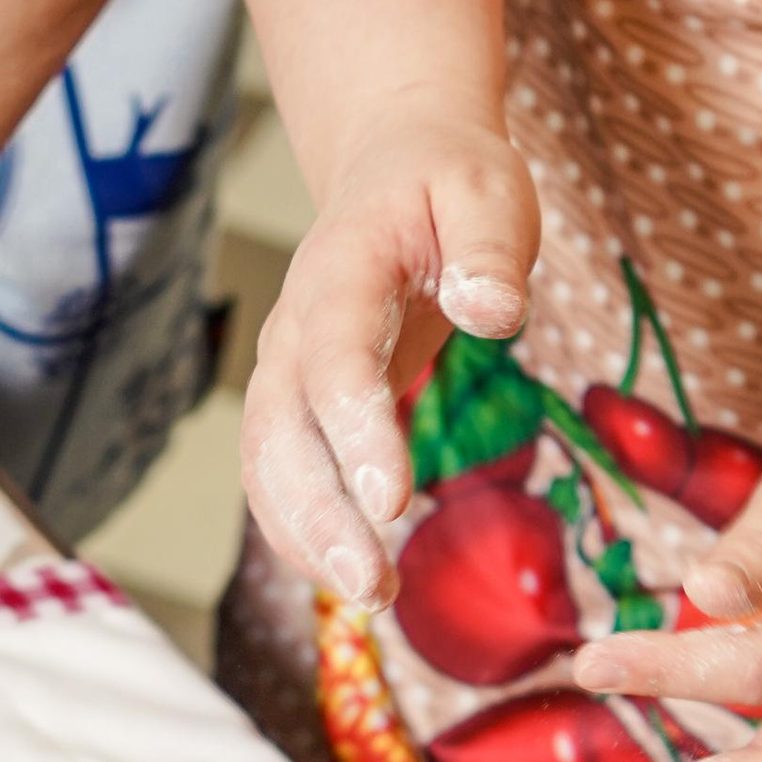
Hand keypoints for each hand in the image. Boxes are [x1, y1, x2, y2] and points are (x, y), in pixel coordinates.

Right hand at [240, 113, 537, 602]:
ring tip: (374, 597)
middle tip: (376, 585)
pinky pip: (278, 478)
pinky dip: (304, 534)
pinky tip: (352, 578)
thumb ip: (489, 250)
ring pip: (269, 466)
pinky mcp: (297, 405)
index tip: (393, 501)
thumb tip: (492, 311)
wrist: (393, 164)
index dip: (356, 432)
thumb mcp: (487, 191)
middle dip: (322, 515)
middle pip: (283, 433)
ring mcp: (285, 370)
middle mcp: (294, 329)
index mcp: (340, 273)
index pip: (336, 360)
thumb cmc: (446, 182)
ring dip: (309, 539)